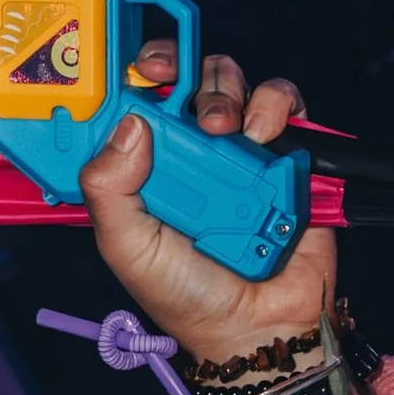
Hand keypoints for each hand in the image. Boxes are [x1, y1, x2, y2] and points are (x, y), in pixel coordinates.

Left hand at [79, 43, 324, 353]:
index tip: (143, 68)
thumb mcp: (128, 247)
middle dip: (184, 72)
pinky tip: (264, 137)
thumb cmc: (188, 296)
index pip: (135, 97)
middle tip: (188, 103)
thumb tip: (128, 124)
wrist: (260, 325)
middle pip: (184, 76)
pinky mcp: (284, 152)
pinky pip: (283, 103)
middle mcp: (190, 148)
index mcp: (146, 165)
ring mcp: (238, 147)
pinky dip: (275, 105)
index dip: (136, 72)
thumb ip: (109, 190)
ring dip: (227, 91)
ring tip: (228, 130)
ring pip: (230, 79)